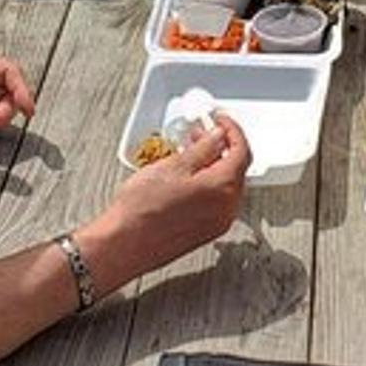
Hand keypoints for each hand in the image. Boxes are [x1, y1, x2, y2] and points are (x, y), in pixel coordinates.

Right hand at [98, 114, 250, 274]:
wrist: (124, 244)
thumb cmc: (142, 210)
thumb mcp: (173, 166)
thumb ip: (202, 148)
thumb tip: (217, 137)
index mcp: (223, 188)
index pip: (241, 151)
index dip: (232, 130)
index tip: (220, 121)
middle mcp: (226, 208)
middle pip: (236, 169)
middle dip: (222, 147)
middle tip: (203, 132)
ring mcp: (217, 223)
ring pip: (226, 186)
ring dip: (213, 165)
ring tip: (190, 152)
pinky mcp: (205, 232)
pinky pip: (217, 201)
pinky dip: (208, 184)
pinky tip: (189, 177)